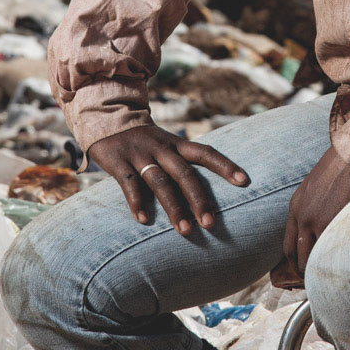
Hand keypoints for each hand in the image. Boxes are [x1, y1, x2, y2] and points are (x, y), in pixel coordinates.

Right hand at [88, 125, 248, 230]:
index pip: (206, 152)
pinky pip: (130, 184)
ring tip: (184, 230)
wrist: (106, 119)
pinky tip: (143, 220)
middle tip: (211, 224)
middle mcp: (161, 148)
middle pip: (185, 174)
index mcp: (177, 144)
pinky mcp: (118, 162)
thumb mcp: (166, 145)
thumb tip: (208, 194)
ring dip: (173, 208)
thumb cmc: (144, 142)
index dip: (225, 165)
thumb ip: (183, 164)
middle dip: (199, 200)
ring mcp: (140, 155)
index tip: (244, 181)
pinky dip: (136, 202)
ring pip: (160, 182)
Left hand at [275, 146, 349, 284]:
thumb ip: (311, 208)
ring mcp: (316, 220)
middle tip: (313, 282)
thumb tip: (317, 226)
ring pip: (311, 256)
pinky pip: (329, 248)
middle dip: (303, 272)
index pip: (288, 244)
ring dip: (317, 270)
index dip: (294, 261)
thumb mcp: (314, 187)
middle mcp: (301, 216)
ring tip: (326, 280)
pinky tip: (340, 267)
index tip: (301, 270)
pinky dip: (332, 260)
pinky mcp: (333, 220)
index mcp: (295, 207)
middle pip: (296, 255)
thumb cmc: (339, 167)